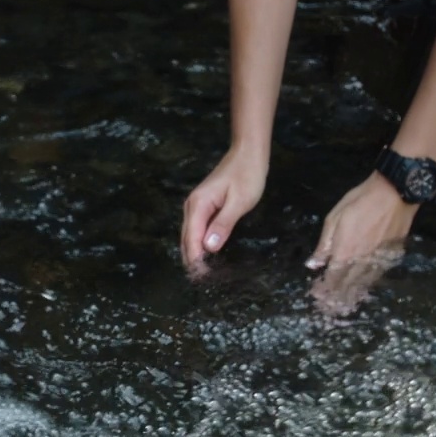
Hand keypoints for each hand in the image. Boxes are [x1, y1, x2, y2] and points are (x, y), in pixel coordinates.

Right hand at [180, 147, 268, 277]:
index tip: (202, 278)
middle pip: (187, 240)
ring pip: (190, 236)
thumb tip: (208, 247)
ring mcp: (196, 206)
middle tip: (202, 282)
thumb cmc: (247, 176)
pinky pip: (197, 229)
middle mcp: (192, 206)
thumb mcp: (239, 202)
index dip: (196, 260)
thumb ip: (223, 225)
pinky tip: (206, 254)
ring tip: (203, 273)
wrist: (248, 153)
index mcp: (199, 205)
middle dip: (192, 261)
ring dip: (195, 254)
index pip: (192, 239)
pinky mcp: (204, 206)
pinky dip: (199, 244)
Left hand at [306, 173, 417, 315]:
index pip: (332, 277)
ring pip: (364, 283)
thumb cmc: (361, 200)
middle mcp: (362, 260)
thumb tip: (314, 264)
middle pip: (348, 285)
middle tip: (330, 310)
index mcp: (345, 251)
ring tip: (345, 306)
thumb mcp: (335, 217)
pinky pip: (378, 275)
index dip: (324, 289)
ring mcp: (379, 259)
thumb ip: (324, 244)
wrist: (396, 192)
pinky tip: (365, 289)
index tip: (317, 297)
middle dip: (337, 298)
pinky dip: (369, 285)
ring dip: (353, 296)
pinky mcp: (392, 255)